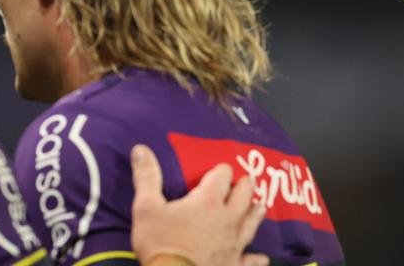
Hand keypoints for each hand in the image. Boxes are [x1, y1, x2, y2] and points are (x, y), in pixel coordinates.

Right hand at [130, 144, 267, 265]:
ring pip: (252, 223)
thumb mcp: (146, 208)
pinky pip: (251, 261)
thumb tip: (141, 149)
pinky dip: (256, 258)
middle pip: (244, 195)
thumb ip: (147, 177)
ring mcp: (234, 243)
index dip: (221, 170)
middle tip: (244, 182)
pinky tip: (262, 257)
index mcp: (207, 201)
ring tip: (259, 206)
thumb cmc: (160, 243)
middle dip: (244, 186)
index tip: (217, 171)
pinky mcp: (235, 265)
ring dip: (255, 213)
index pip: (222, 176)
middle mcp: (227, 218)